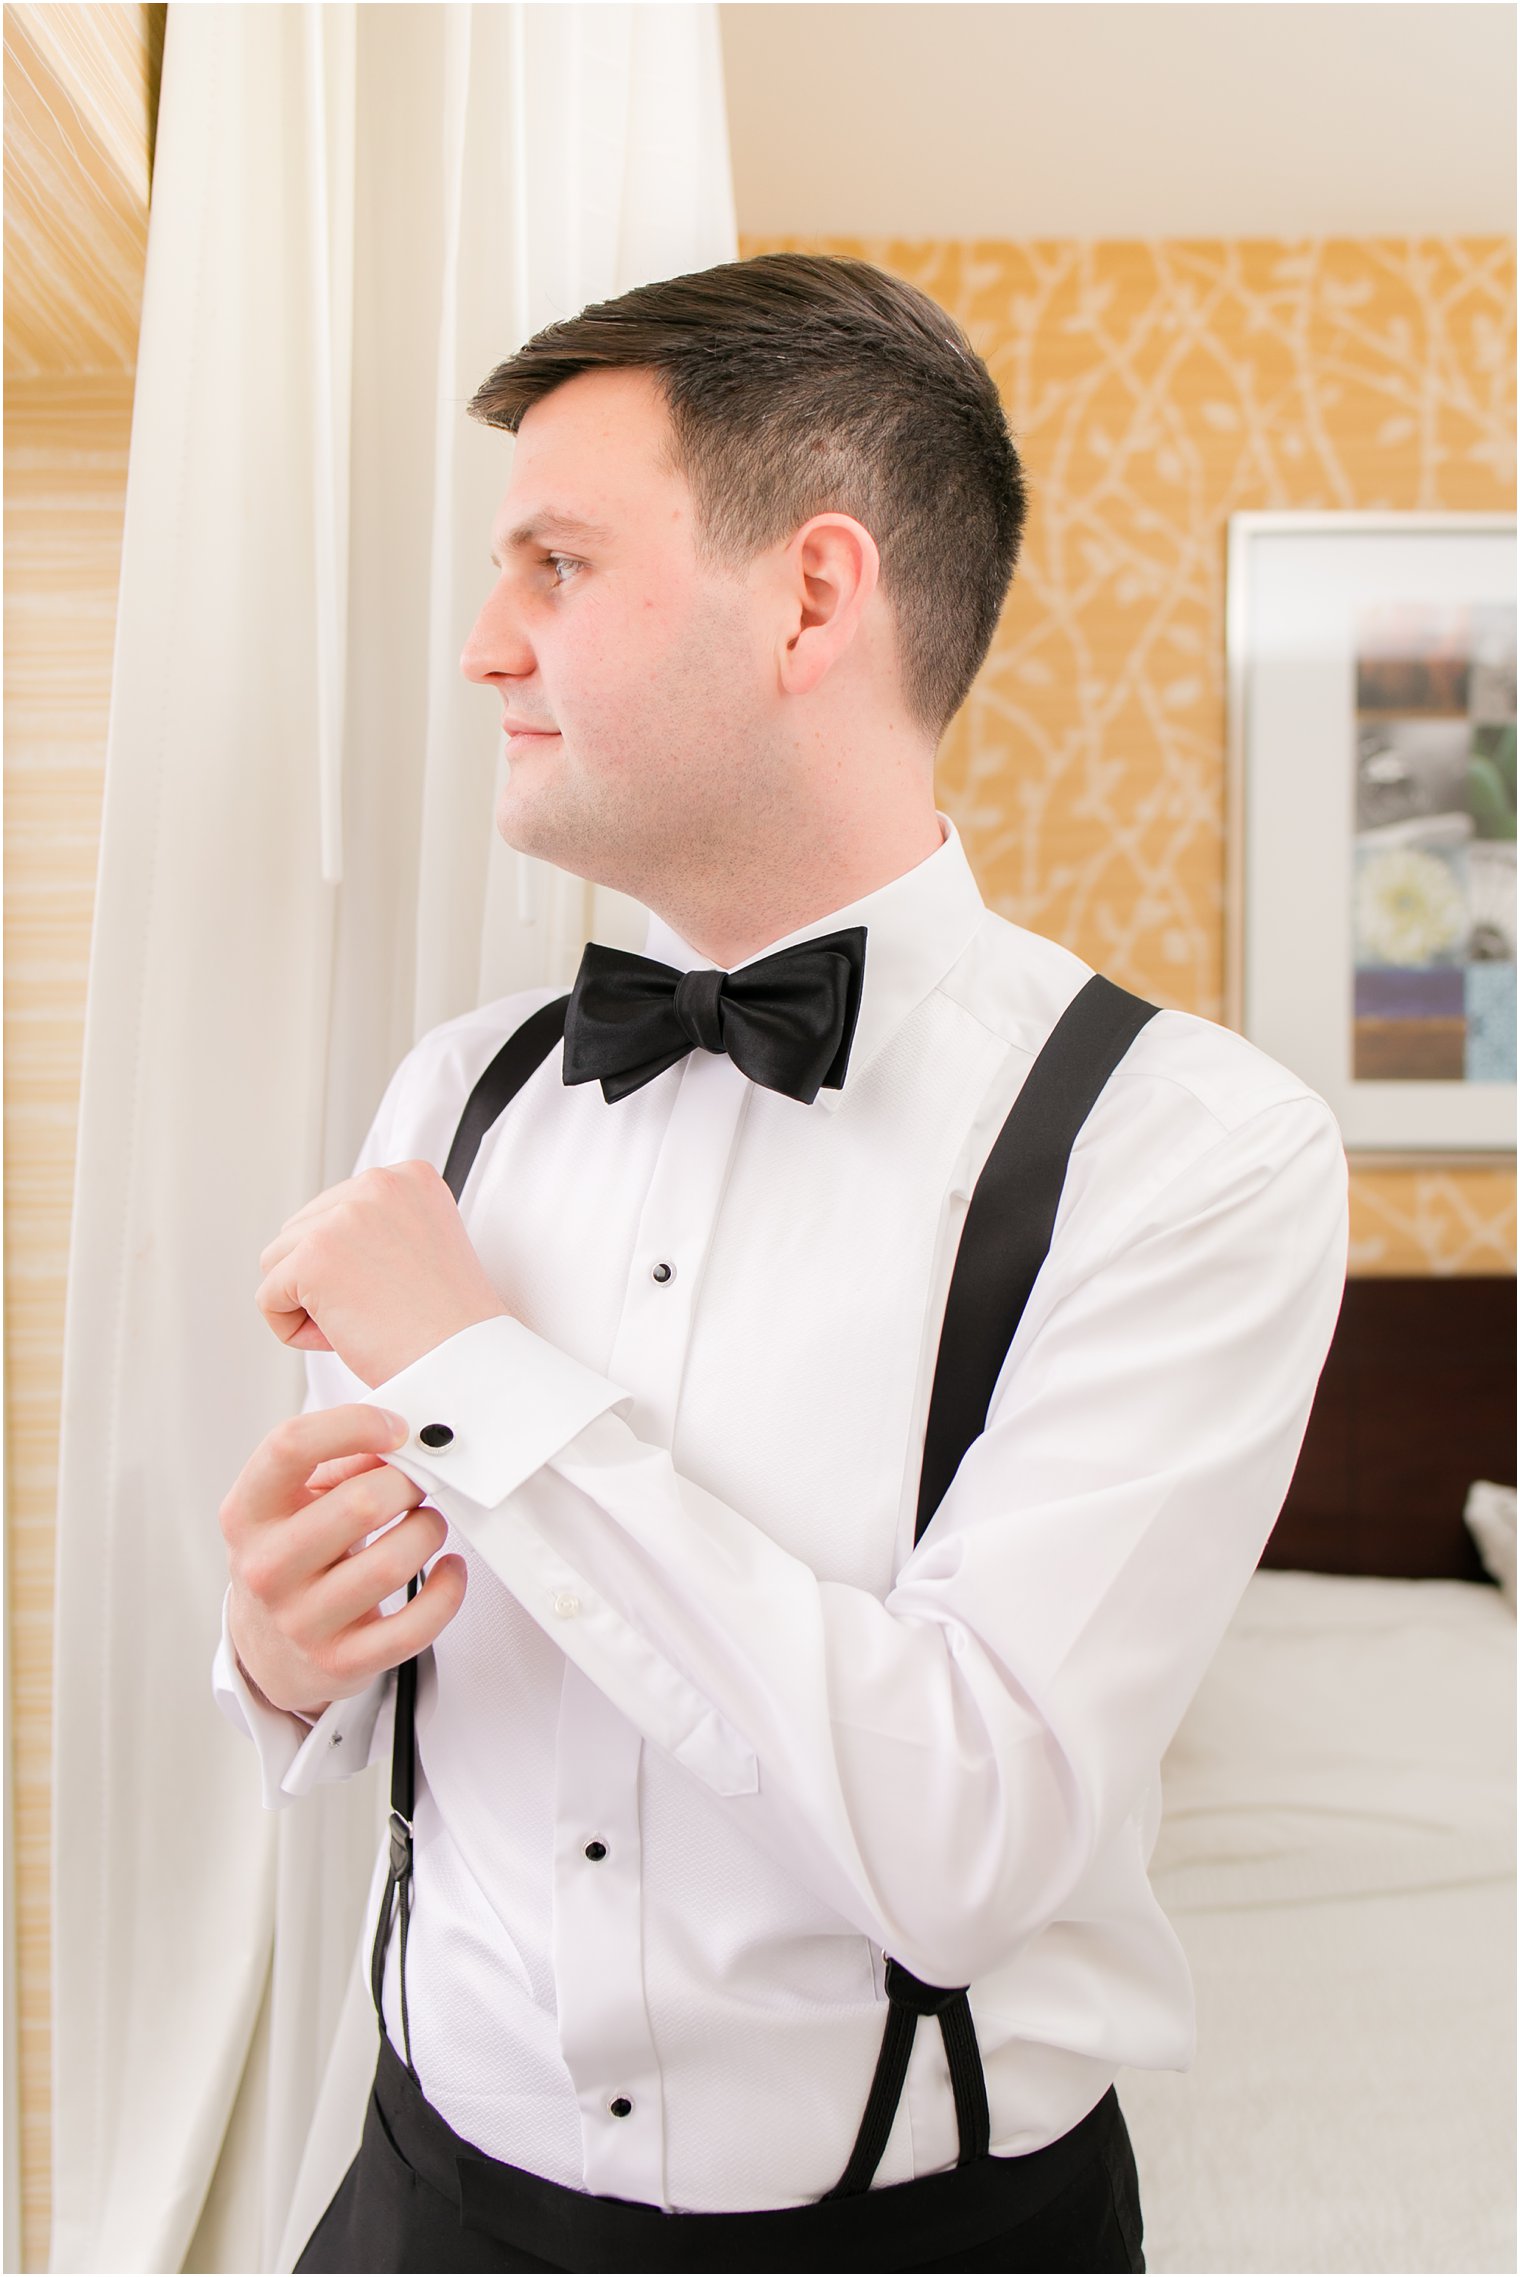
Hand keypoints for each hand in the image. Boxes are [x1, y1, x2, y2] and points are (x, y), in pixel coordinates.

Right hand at [221, 1401, 467, 1717]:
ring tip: (429, 1523)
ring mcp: (300, 1621)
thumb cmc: (292, 1555)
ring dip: (429, 1531)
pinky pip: (415, 1626)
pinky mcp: (340, 1662)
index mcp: (247, 1514)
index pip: (290, 1445)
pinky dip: (447, 1592)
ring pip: (393, 1564)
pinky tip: (449, 1569)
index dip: (354, 1424)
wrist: (270, 1649)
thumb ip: (341, 1461)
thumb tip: (406, 1439)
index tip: (396, 1429)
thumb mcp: (294, 1502)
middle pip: (360, 1504)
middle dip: (408, 1484)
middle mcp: (265, 1568)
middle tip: (421, 1482)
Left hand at [254, 1158, 510, 1387]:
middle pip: (300, 1232)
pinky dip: (294, 1331)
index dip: (352, 1264)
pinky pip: (269, 1299)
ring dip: (308, 1303)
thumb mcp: (422, 1246)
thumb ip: (377, 1226)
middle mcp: (376, 1184)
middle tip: (378, 1313)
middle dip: (324, 1281)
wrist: (465, 1363)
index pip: (335, 1212)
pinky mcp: (314, 1257)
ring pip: (277, 1263)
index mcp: (408, 1177)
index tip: (394, 1290)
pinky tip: (343, 1338)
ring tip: (362, 1323)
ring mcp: (343, 1217)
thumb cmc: (448, 1326)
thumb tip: (316, 1234)